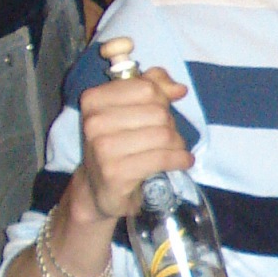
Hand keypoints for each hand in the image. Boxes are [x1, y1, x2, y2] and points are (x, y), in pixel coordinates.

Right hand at [78, 67, 194, 222]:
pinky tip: (183, 162)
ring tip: (176, 150)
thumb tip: (179, 89)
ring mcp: (103, 148)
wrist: (97, 189)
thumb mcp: (128, 110)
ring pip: (163, 135)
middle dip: (171, 124)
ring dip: (177, 144)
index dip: (163, 99)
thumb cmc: (117, 145)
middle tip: (169, 137)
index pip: (146, 87)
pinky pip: (161, 159)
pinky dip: (179, 160)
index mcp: (94, 99)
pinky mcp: (115, 172)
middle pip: (157, 112)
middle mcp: (94, 122)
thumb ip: (152, 87)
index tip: (164, 111)